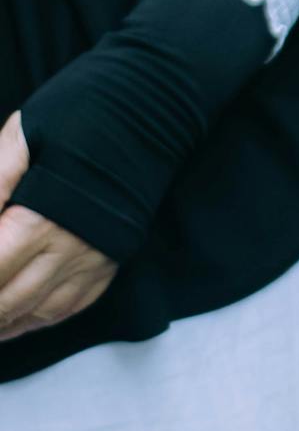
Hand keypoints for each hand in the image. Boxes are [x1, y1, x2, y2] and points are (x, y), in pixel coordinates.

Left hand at [0, 112, 117, 338]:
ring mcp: (94, 260)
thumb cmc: (82, 114)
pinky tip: (14, 319)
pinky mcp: (110, 262)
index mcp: (41, 220)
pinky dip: (35, 320)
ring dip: (3, 321)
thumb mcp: (23, 136)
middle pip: (7, 301)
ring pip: (35, 312)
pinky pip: (68, 307)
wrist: (151, 109)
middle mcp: (70, 249)